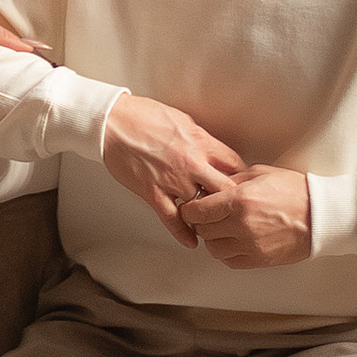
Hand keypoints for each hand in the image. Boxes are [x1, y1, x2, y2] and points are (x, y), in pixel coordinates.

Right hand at [100, 90, 248, 236]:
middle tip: (236, 210)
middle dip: (233, 201)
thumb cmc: (143, 116)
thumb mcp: (182, 120)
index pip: (235, 164)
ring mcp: (173, 180)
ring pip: (202, 208)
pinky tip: (192, 241)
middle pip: (226, 190)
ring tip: (216, 226)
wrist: (111, 122)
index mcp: (201, 142)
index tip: (244, 185)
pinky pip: (173, 219)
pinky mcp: (153, 192)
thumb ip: (201, 139)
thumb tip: (213, 151)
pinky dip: (183, 233)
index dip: (243, 177)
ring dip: (209, 217)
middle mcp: (192, 163)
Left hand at [179, 166, 314, 269]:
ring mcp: (250, 245)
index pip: (197, 210)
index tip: (191, 206)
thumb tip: (210, 187)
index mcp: (239, 200)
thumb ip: (231, 180)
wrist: (321, 215)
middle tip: (207, 215)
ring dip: (213, 238)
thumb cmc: (295, 192)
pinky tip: (234, 240)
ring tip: (222, 228)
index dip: (189, 208)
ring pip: (213, 248)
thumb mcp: (260, 173)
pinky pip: (229, 261)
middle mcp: (241, 225)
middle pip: (202, 229)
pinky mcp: (259, 259)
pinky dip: (227, 252)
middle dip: (200, 222)